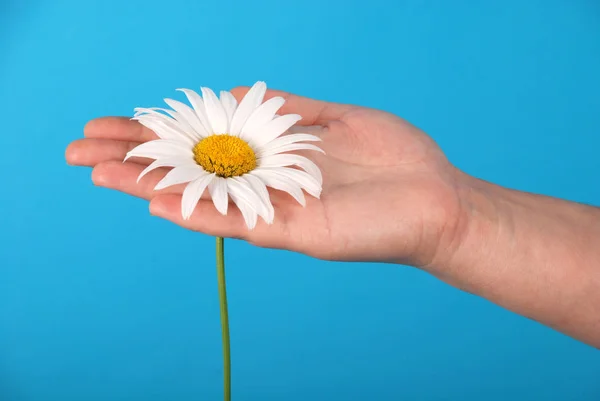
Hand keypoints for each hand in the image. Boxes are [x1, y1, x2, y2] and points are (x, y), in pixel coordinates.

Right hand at [65, 88, 465, 266]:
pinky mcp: (295, 232)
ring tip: (99, 172)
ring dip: (148, 186)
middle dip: (135, 159)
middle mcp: (263, 185)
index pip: (203, 142)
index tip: (115, 122)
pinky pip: (238, 222)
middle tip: (80, 149)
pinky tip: (158, 202)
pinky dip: (198, 213)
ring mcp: (275, 211)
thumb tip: (237, 91)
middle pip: (188, 171)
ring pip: (200, 198)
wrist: (436, 199)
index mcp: (271, 157)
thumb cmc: (393, 159)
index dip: (157, 133)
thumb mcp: (335, 117)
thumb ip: (285, 109)